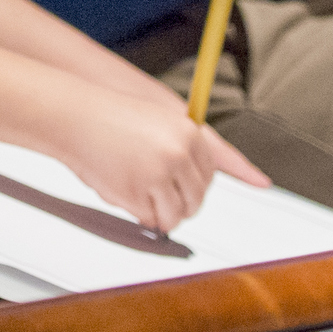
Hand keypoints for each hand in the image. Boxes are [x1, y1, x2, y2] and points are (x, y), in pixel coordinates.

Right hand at [52, 85, 266, 236]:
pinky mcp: (143, 191)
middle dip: (182, 201)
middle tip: (160, 196)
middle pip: (199, 195)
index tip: (260, 181)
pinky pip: (152, 218)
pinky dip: (142, 215)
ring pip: (178, 212)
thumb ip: (179, 145)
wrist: (72, 114)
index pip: (217, 164)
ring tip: (143, 199)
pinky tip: (128, 198)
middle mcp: (181, 152)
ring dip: (164, 213)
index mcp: (188, 132)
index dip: (224, 176)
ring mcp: (163, 173)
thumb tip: (194, 178)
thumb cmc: (105, 115)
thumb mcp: (153, 119)